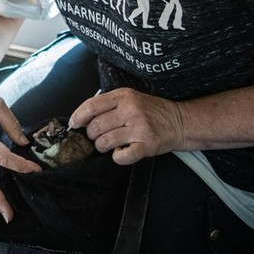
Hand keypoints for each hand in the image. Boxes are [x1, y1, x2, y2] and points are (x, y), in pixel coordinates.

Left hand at [68, 87, 185, 164]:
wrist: (180, 121)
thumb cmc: (151, 111)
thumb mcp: (131, 98)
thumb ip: (109, 104)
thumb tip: (82, 117)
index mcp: (124, 96)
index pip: (92, 105)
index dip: (78, 116)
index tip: (74, 124)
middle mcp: (131, 110)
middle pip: (96, 126)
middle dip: (92, 134)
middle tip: (97, 135)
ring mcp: (139, 128)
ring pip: (105, 142)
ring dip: (102, 146)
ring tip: (109, 143)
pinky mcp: (146, 146)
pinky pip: (121, 157)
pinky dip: (117, 157)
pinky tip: (122, 150)